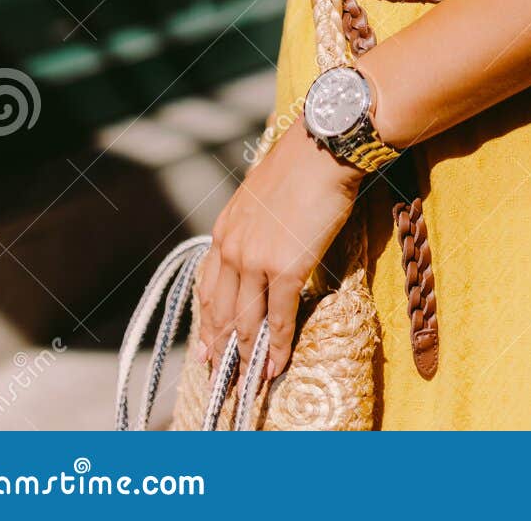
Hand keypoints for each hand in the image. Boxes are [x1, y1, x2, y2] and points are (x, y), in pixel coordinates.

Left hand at [196, 115, 364, 383]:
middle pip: (222, 311)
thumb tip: (263, 250)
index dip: (208, 323)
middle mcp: (232, 248)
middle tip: (221, 379)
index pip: (209, 288)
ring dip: (248, 356)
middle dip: (221, 349)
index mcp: (225, 231)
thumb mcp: (260, 199)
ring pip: (247, 321)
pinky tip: (277, 364)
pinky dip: (277, 346)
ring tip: (250, 382)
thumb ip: (253, 229)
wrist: (323, 148)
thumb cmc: (301, 167)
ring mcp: (256, 260)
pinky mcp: (285, 267)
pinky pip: (279, 317)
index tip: (207, 349)